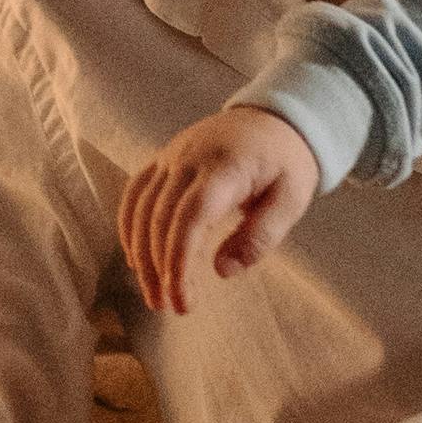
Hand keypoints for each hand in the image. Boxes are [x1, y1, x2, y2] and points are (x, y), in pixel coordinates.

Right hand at [122, 107, 321, 312]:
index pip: (190, 219)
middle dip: (159, 269)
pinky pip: (134, 193)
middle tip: (168, 306)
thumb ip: (261, 235)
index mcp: (225, 168)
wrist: (274, 117)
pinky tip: (135, 258)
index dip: (179, 263)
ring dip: (141, 256)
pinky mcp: (162, 159)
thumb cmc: (286, 162)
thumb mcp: (292, 199)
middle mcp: (189, 158)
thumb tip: (223, 271)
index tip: (182, 301)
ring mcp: (171, 156)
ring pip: (140, 209)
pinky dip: (129, 227)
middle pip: (160, 219)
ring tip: (153, 293)